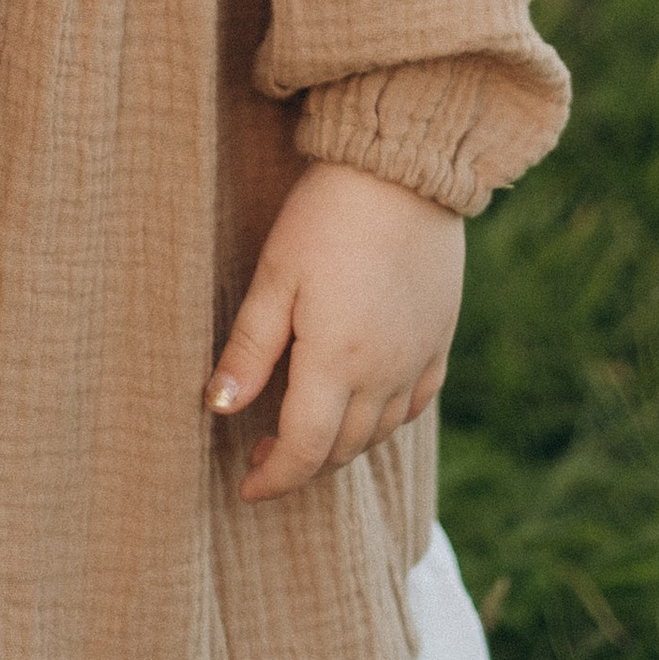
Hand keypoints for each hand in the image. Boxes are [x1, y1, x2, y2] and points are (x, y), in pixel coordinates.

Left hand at [206, 160, 462, 499]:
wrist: (405, 170)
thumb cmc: (328, 215)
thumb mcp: (276, 275)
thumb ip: (250, 349)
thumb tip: (218, 408)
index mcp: (338, 362)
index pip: (305, 449)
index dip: (274, 479)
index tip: (246, 489)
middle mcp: (385, 374)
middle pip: (342, 449)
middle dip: (301, 465)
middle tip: (263, 456)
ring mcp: (418, 359)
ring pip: (378, 433)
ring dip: (340, 446)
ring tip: (304, 431)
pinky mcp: (440, 339)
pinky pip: (414, 404)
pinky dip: (383, 420)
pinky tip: (363, 406)